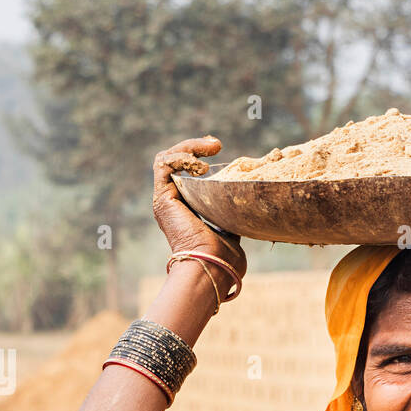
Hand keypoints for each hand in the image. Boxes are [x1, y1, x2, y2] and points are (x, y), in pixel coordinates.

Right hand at [152, 136, 246, 282]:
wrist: (212, 267)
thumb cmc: (225, 258)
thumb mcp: (232, 228)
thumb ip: (232, 214)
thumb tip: (248, 204)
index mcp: (187, 210)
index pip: (187, 174)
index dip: (199, 157)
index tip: (218, 149)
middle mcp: (173, 203)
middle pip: (176, 163)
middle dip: (195, 147)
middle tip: (216, 144)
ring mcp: (165, 200)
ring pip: (167, 160)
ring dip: (189, 148)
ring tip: (212, 146)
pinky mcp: (162, 198)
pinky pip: (163, 164)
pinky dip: (180, 156)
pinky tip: (200, 162)